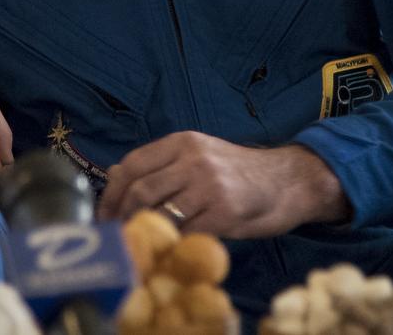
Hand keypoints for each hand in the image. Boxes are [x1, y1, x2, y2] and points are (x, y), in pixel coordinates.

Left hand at [97, 132, 349, 238]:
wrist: (288, 181)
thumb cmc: (238, 172)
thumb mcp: (198, 155)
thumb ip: (161, 164)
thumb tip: (114, 173)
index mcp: (182, 142)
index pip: (132, 164)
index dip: (112, 192)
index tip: (104, 214)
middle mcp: (193, 159)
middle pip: (140, 189)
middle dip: (122, 216)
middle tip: (117, 235)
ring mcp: (209, 184)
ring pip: (159, 211)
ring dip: (144, 233)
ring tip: (138, 245)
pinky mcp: (224, 211)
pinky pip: (187, 231)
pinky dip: (173, 243)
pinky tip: (169, 250)